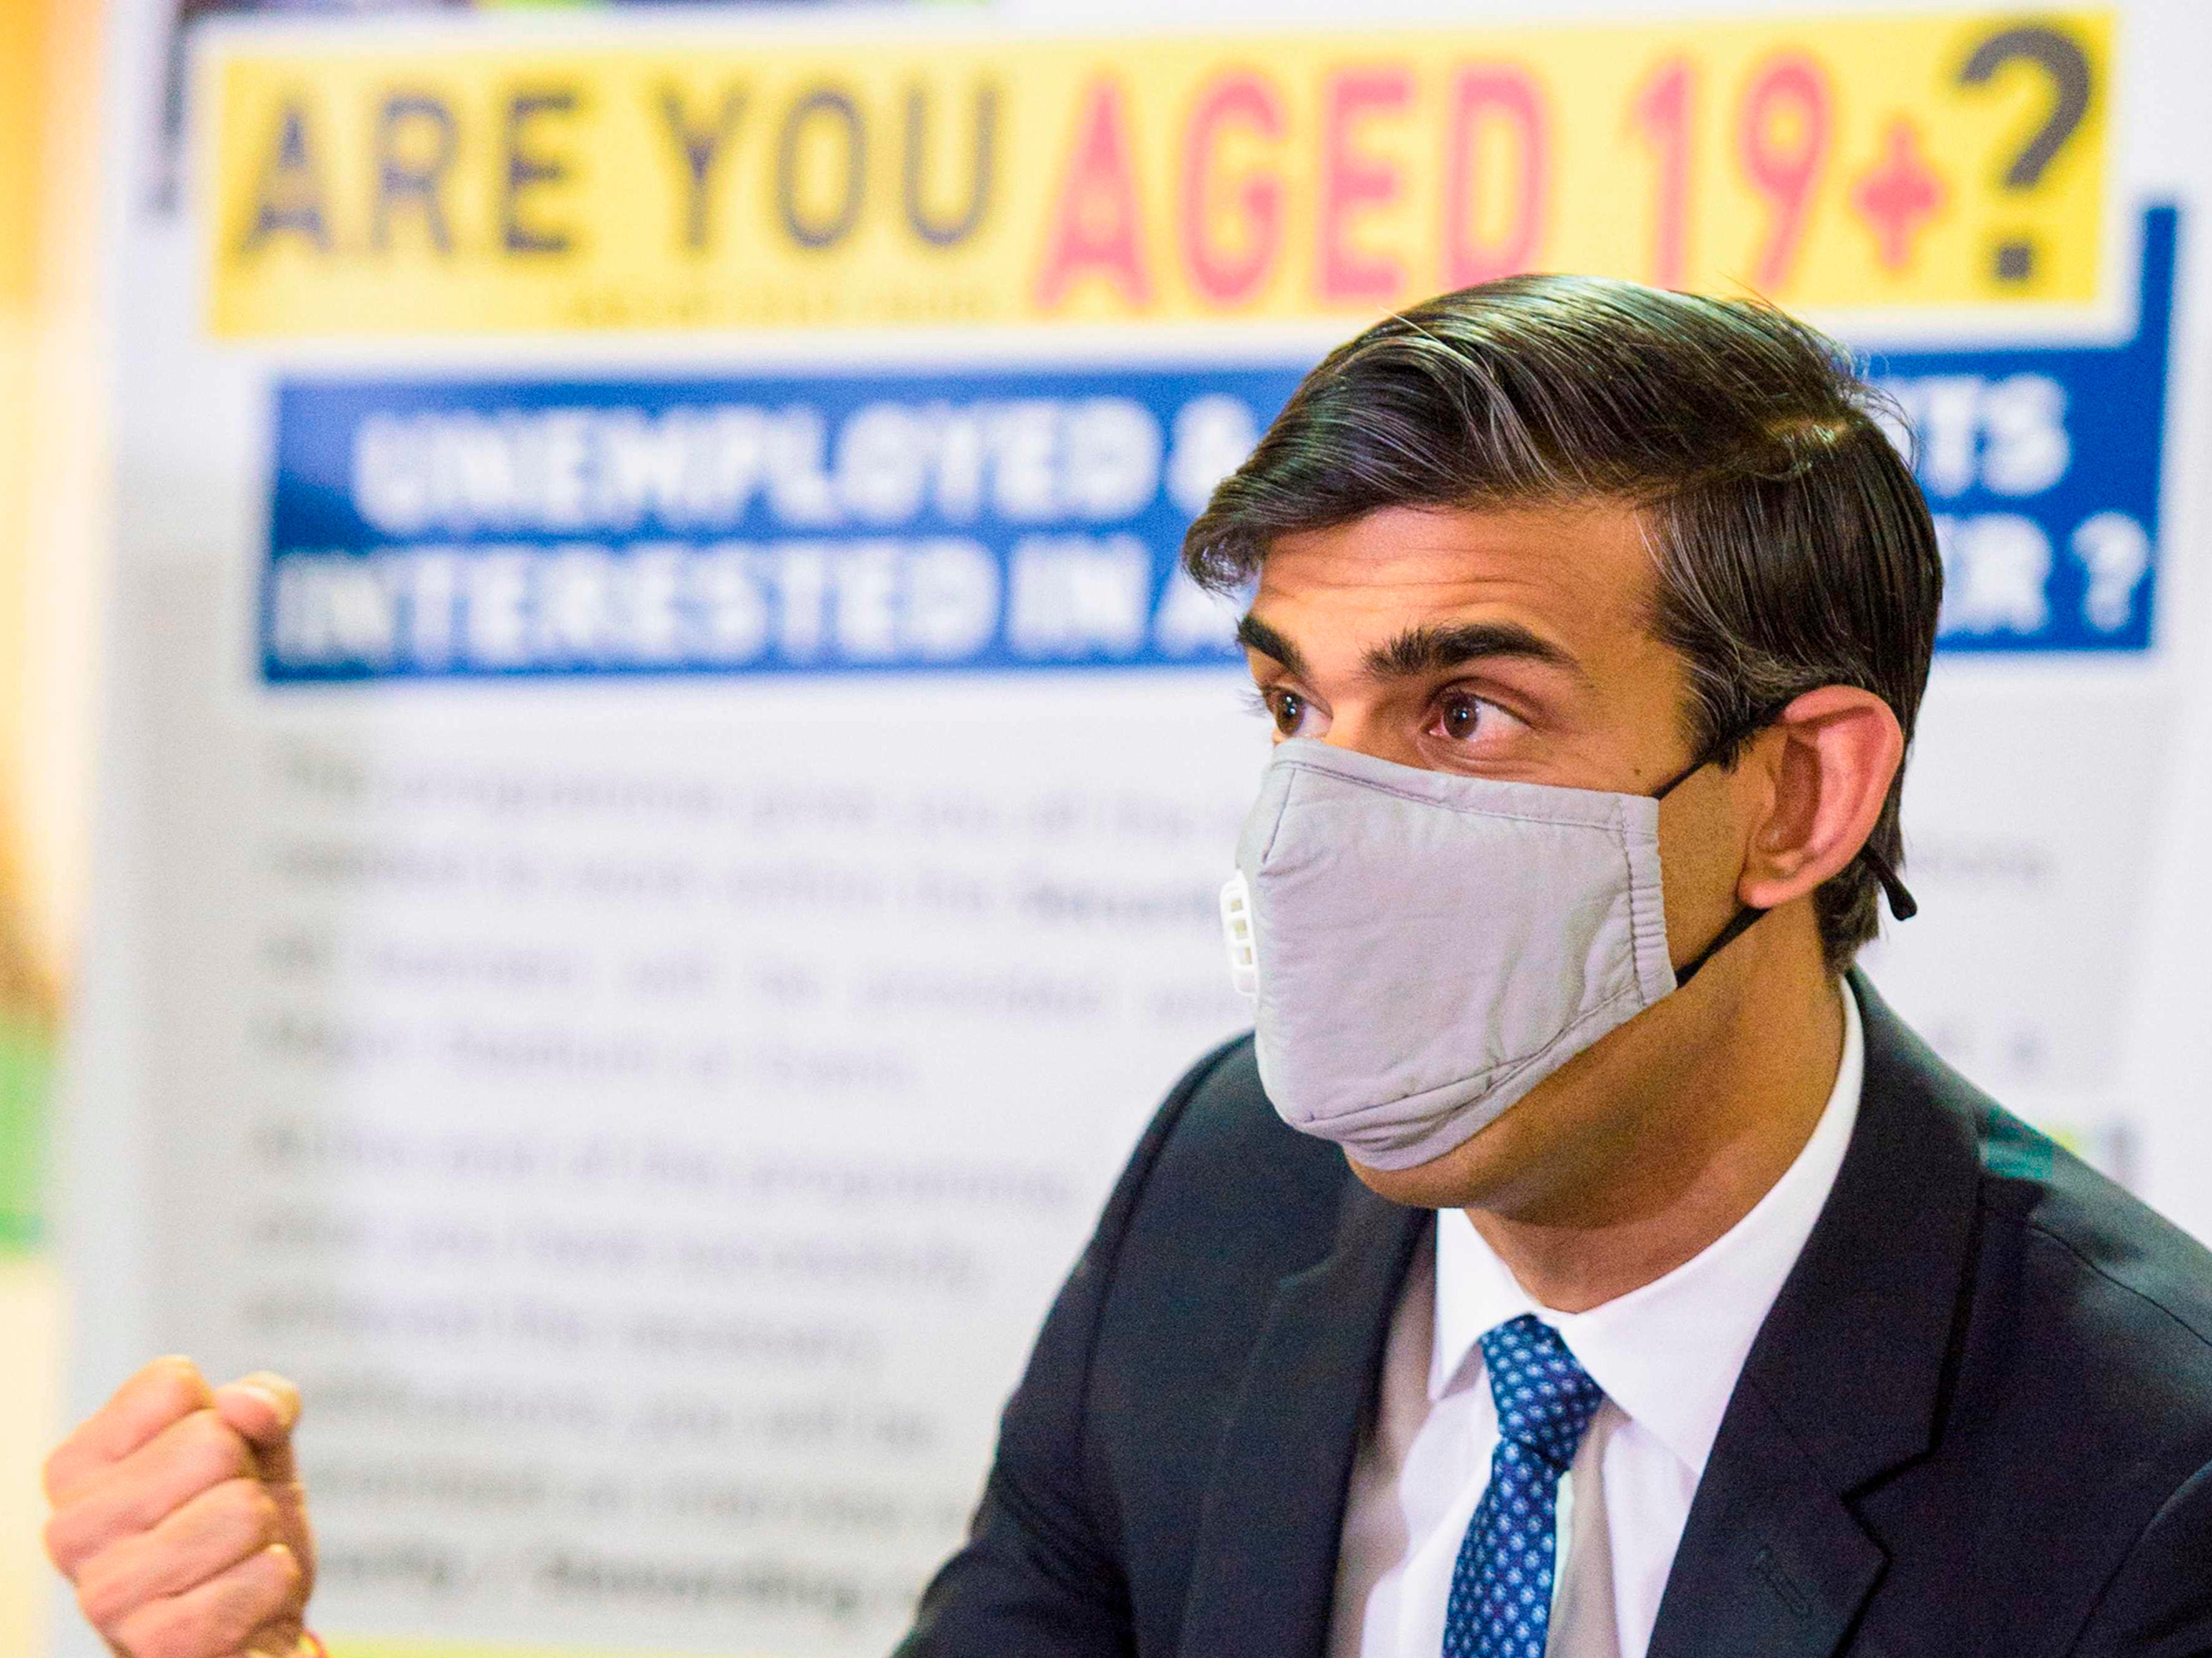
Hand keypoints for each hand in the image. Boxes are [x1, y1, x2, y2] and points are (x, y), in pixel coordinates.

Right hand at [44, 1358, 316, 1657]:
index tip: (206, 1468)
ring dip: (262, 1536)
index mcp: (76, 1467)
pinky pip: (259, 1576)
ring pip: (241, 1509)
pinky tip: (242, 1605)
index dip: (220, 1418)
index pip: (171, 1384)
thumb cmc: (240, 1524)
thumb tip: (243, 1405)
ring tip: (231, 1562)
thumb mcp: (260, 1445)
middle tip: (225, 1523)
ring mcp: (105, 1594)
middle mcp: (71, 1529)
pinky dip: (273, 1583)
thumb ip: (265, 1402)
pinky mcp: (155, 1645)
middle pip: (212, 1443)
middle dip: (245, 1479)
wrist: (256, 1626)